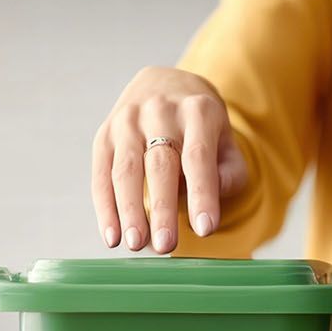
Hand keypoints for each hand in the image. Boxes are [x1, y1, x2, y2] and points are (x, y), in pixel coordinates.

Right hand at [92, 67, 248, 253]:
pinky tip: (112, 236)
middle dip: (162, 208)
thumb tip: (211, 202)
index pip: (198, 156)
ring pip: (126, 170)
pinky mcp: (104, 135)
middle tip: (166, 246)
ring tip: (135, 244)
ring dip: (129, 210)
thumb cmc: (201, 125)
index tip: (205, 229)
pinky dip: (105, 208)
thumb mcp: (226, 139)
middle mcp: (159, 111)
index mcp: (197, 110)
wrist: (164, 84)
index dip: (202, 194)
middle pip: (160, 164)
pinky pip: (101, 175)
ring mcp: (127, 121)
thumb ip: (230, 172)